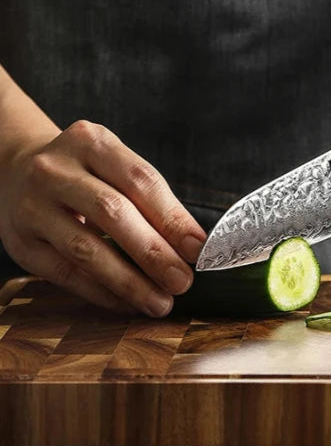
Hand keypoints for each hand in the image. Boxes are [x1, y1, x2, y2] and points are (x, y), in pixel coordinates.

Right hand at [0, 120, 206, 316]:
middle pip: (113, 213)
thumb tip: (191, 245)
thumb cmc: (85, 171)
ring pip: (85, 249)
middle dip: (153, 252)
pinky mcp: (20, 242)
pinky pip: (64, 273)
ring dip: (129, 281)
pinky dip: (100, 292)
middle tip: (183, 281)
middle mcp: (56, 170)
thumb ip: (149, 197)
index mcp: (91, 142)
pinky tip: (127, 303)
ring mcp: (33, 206)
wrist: (16, 168)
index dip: (172, 217)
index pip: (140, 180)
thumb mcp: (113, 164)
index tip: (197, 248)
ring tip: (160, 301)